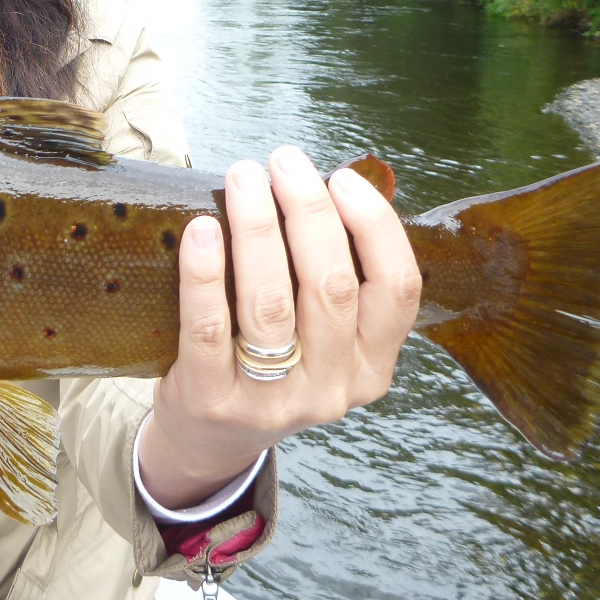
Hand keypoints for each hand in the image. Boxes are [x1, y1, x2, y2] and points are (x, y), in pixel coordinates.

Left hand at [138, 146, 421, 509]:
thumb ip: (330, 278)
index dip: (374, 227)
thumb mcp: (322, 338)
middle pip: (330, 286)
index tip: (342, 178)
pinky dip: (205, 273)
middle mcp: (332, 388)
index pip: (398, 290)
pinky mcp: (214, 400)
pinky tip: (201, 229)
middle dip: (309, 211)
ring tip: (244, 179)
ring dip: (258, 228)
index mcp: (372, 368)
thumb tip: (316, 185)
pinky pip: (209, 328)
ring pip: (272, 302)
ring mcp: (273, 400)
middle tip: (283, 161)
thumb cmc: (270, 364)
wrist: (210, 438)